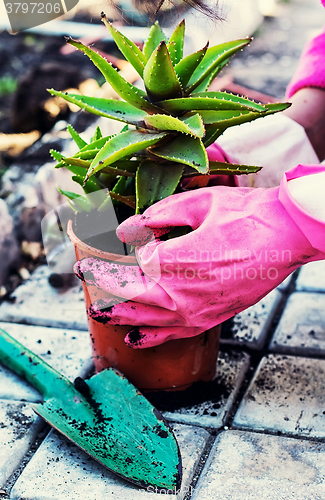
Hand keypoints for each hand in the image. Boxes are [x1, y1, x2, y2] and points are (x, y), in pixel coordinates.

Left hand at [74, 165, 324, 348]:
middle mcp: (182, 292)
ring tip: (97, 312)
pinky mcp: (209, 319)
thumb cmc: (246, 215)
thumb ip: (158, 215)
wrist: (286, 237)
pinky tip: (134, 337)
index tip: (89, 259)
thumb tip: (127, 228)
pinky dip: (149, 336)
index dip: (106, 263)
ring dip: (118, 315)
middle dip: (102, 288)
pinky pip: (172, 334)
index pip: (127, 267)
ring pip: (145, 319)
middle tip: (85, 278)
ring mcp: (196, 311)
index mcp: (176, 259)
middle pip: (129, 296)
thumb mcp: (200, 203)